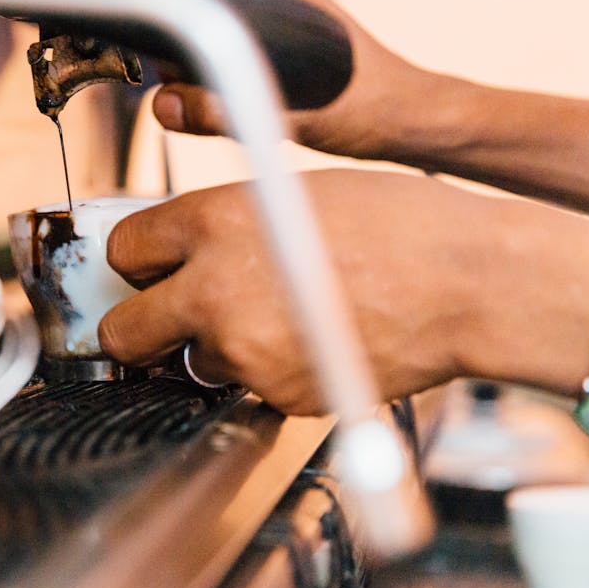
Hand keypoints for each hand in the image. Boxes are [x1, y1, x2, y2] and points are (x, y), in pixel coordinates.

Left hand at [99, 169, 588, 415]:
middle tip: (168, 317)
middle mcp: (213, 287)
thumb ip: (223, 223)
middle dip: (140, 324)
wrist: (466, 282)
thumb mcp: (288, 194)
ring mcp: (244, 349)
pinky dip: (266, 371)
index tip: (151, 267)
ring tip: (277, 317)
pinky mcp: (277, 394)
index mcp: (212, 221)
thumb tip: (181, 249)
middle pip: (122, 331)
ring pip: (190, 362)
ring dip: (216, 347)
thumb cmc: (394, 224)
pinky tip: (309, 339)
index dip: (139, 261)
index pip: (123, 250)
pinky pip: (246, 387)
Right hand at [152, 0, 433, 160]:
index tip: (187, 99)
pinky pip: (233, 62)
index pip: (187, 13)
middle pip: (196, 34)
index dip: (173, 61)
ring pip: (213, 53)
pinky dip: (233, 89)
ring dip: (216, 88)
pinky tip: (262, 107)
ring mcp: (274, 14)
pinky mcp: (280, 39)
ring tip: (256, 109)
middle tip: (228, 112)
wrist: (407, 120)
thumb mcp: (283, 119)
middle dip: (195, 78)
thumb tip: (165, 106)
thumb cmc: (362, 112)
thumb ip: (218, 113)